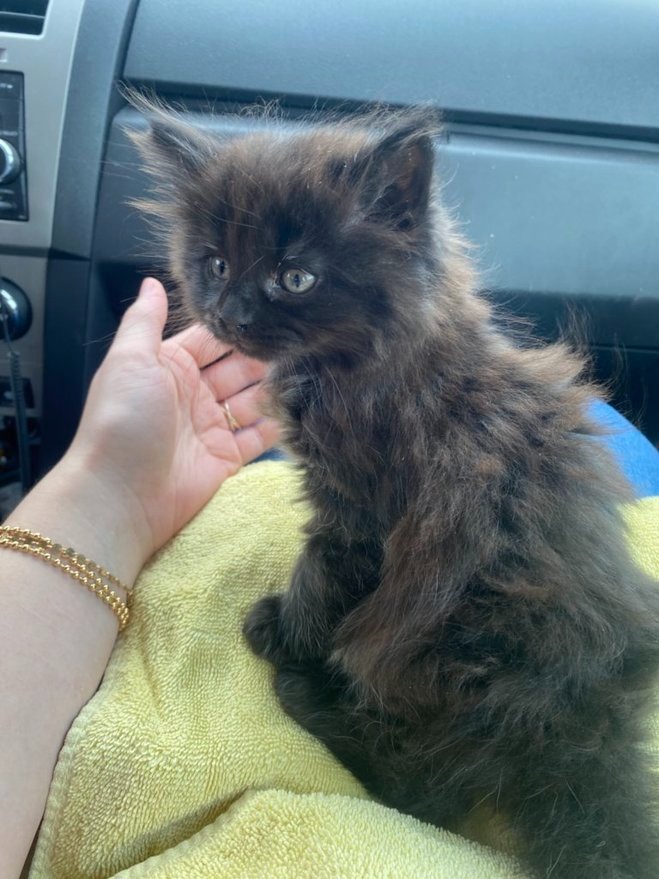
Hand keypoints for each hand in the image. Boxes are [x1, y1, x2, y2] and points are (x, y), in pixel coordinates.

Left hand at [63, 277, 278, 567]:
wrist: (121, 495)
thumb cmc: (122, 421)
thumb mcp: (129, 360)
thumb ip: (145, 320)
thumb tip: (151, 282)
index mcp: (169, 367)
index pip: (211, 339)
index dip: (237, 328)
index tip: (270, 315)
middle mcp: (192, 394)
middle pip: (237, 368)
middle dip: (263, 358)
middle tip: (295, 344)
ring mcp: (211, 427)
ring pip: (253, 400)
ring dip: (274, 388)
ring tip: (302, 373)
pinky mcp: (226, 458)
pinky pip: (258, 437)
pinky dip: (277, 425)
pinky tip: (299, 409)